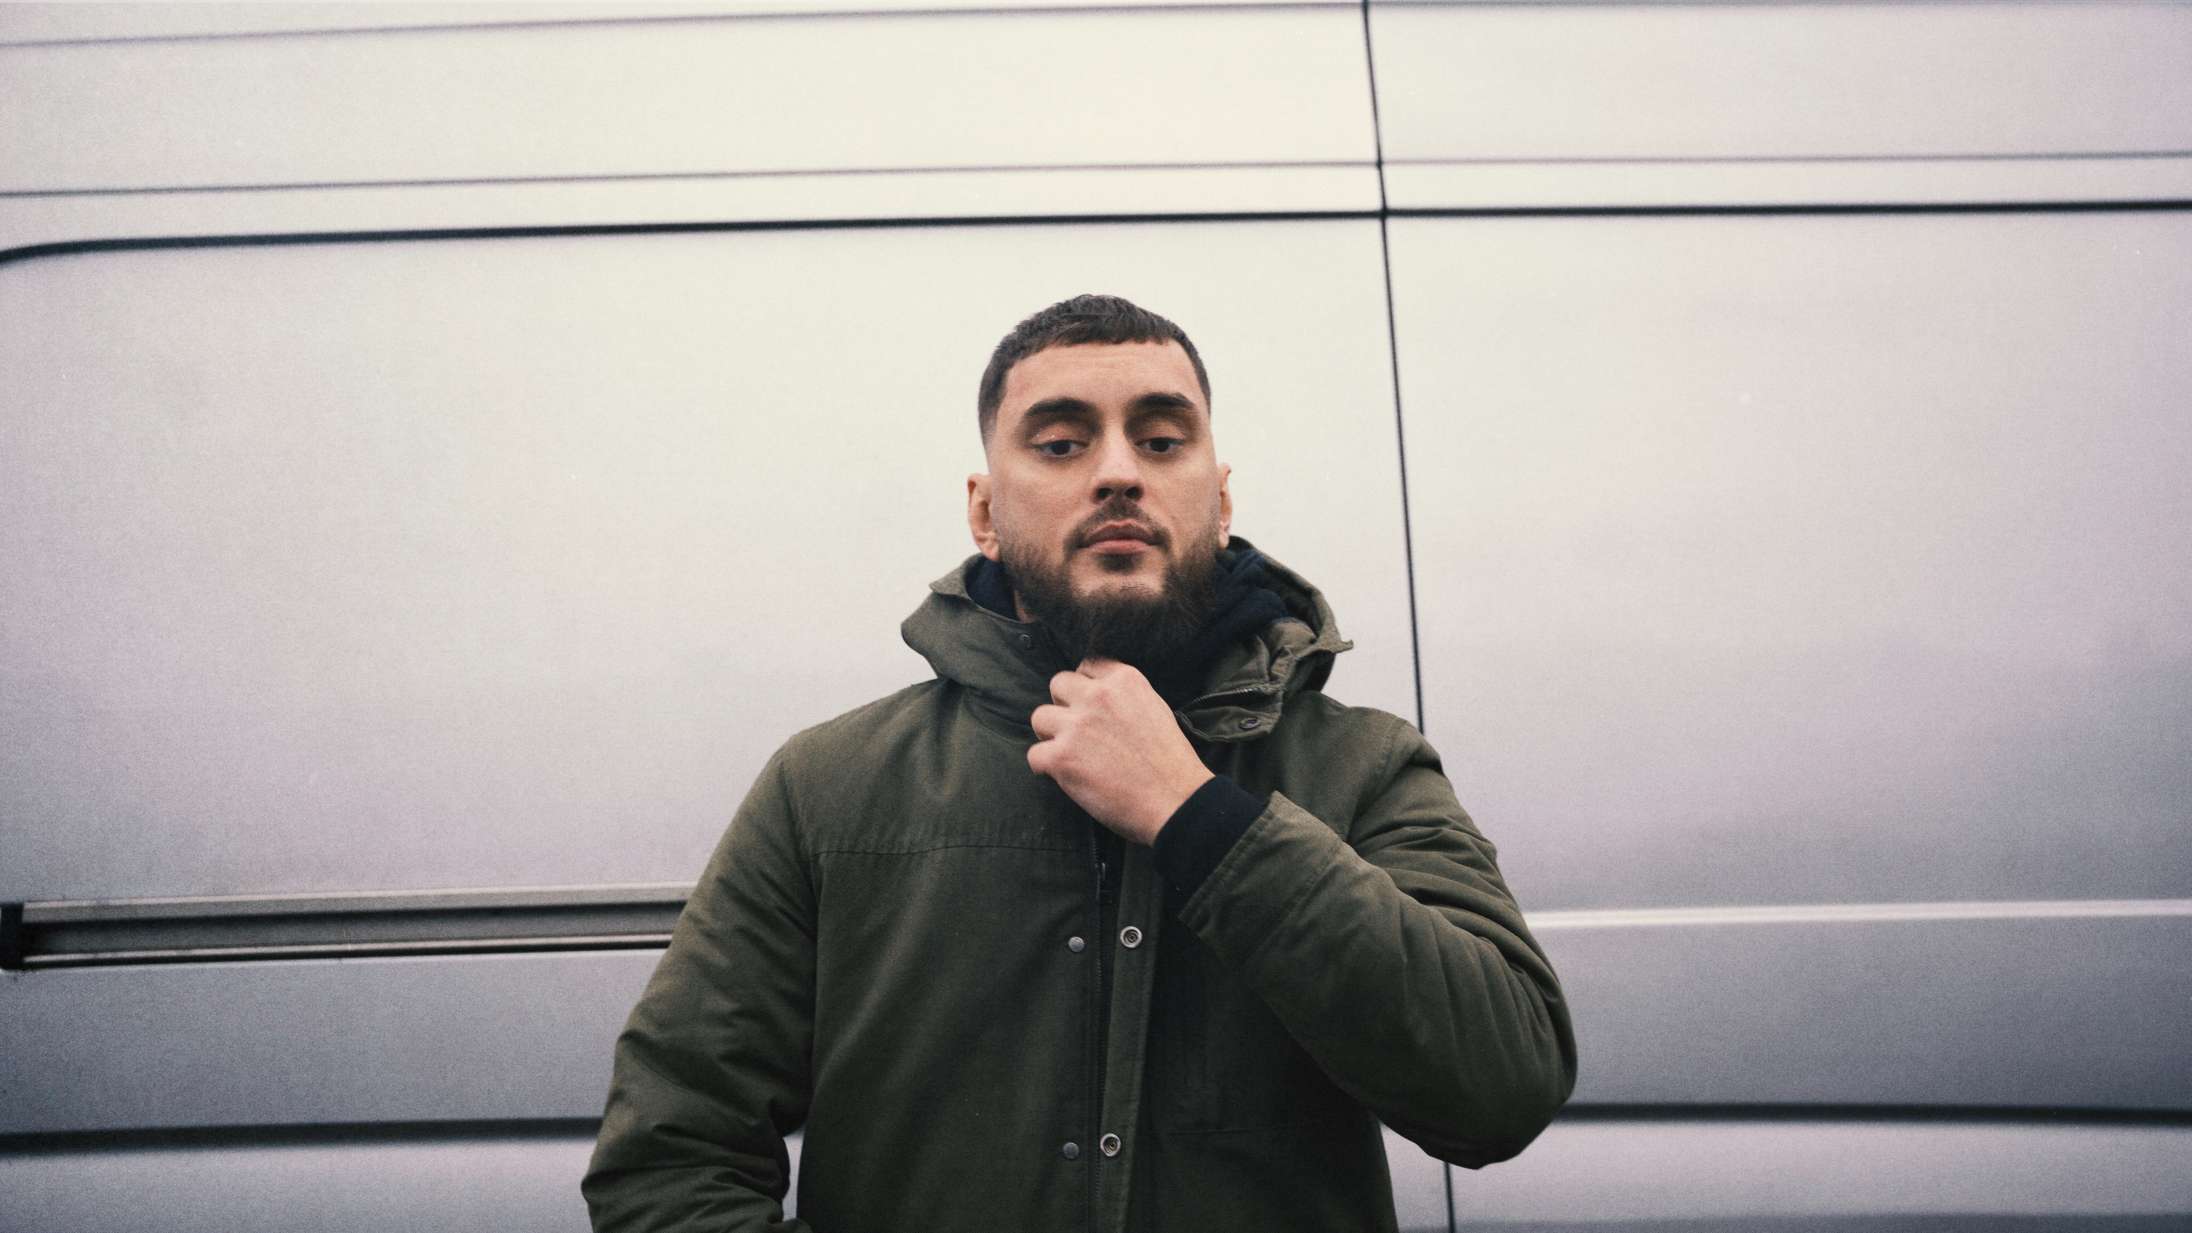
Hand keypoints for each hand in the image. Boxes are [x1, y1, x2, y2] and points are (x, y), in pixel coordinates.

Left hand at [1028, 658, 1213, 844]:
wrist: (1175, 801)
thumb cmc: (1171, 764)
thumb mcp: (1156, 710)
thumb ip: (1126, 698)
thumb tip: (1101, 701)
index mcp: (1125, 680)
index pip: (1088, 666)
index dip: (1085, 688)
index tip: (1090, 706)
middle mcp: (1098, 696)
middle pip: (1058, 684)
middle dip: (1064, 705)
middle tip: (1077, 729)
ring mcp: (1077, 725)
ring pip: (1039, 717)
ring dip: (1050, 735)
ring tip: (1068, 753)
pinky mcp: (1061, 757)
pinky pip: (1035, 755)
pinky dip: (1045, 767)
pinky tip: (1064, 776)